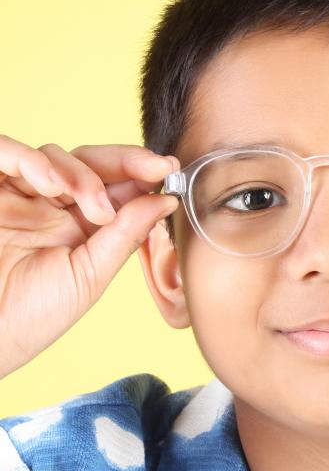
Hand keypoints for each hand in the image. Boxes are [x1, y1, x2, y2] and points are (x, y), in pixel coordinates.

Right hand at [0, 137, 179, 378]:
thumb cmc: (31, 317)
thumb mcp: (89, 275)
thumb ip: (125, 235)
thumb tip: (166, 200)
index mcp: (78, 226)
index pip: (113, 187)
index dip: (142, 173)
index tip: (170, 169)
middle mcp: (48, 205)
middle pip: (90, 162)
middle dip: (127, 161)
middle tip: (156, 167)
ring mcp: (17, 194)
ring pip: (55, 155)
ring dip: (83, 174)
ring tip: (95, 208)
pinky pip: (6, 152)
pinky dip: (32, 161)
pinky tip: (52, 186)